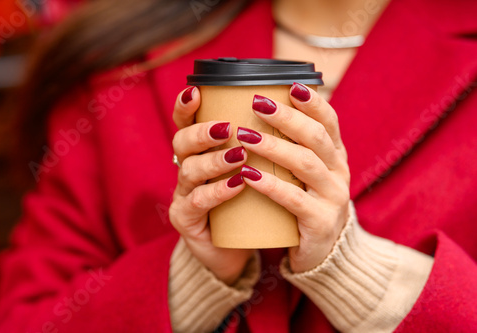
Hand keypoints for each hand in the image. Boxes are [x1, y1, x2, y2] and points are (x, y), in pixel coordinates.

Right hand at [169, 87, 254, 284]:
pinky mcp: (186, 220)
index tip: (197, 91)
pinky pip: (197, 203)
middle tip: (227, 128)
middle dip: (202, 132)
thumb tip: (297, 105)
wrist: (240, 247)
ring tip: (240, 156)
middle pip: (181, 142)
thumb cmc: (251, 202)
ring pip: (189, 170)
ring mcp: (184, 194)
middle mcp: (188, 168)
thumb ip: (265, 142)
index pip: (186, 123)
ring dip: (214, 160)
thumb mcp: (257, 169)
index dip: (186, 106)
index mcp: (202, 152)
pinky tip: (237, 185)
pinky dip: (217, 192)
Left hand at [238, 83, 350, 272]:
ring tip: (245, 136)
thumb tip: (263, 112)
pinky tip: (247, 176)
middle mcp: (339, 172)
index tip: (289, 86)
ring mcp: (333, 197)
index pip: (329, 122)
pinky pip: (294, 199)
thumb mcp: (306, 174)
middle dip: (286, 117)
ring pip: (304, 164)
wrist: (321, 253)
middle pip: (315, 137)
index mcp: (335, 156)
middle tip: (257, 103)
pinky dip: (270, 185)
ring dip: (273, 147)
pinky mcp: (320, 222)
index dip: (312, 102)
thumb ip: (294, 148)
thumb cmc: (305, 204)